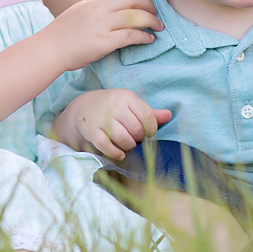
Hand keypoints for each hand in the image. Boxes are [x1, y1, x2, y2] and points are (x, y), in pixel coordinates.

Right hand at [46, 0, 161, 70]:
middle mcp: (99, 9)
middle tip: (156, 14)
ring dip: (151, 21)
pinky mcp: (104, 42)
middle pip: (133, 0)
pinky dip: (143, 36)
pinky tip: (149, 40)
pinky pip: (130, 35)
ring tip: (158, 27)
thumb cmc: (64, 33)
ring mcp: (102, 24)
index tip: (146, 5)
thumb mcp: (81, 10)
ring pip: (135, 16)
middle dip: (149, 6)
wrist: (49, 49)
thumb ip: (99, 1)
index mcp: (94, 1)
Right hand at [57, 89, 171, 160]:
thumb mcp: (130, 104)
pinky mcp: (91, 130)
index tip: (148, 133)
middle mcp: (114, 106)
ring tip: (128, 146)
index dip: (151, 129)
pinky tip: (120, 154)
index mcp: (127, 97)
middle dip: (138, 139)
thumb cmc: (113, 106)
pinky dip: (115, 153)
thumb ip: (149, 112)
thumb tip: (169, 115)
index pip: (147, 116)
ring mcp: (102, 118)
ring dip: (129, 147)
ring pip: (123, 138)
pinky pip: (106, 146)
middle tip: (135, 139)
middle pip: (136, 129)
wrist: (83, 107)